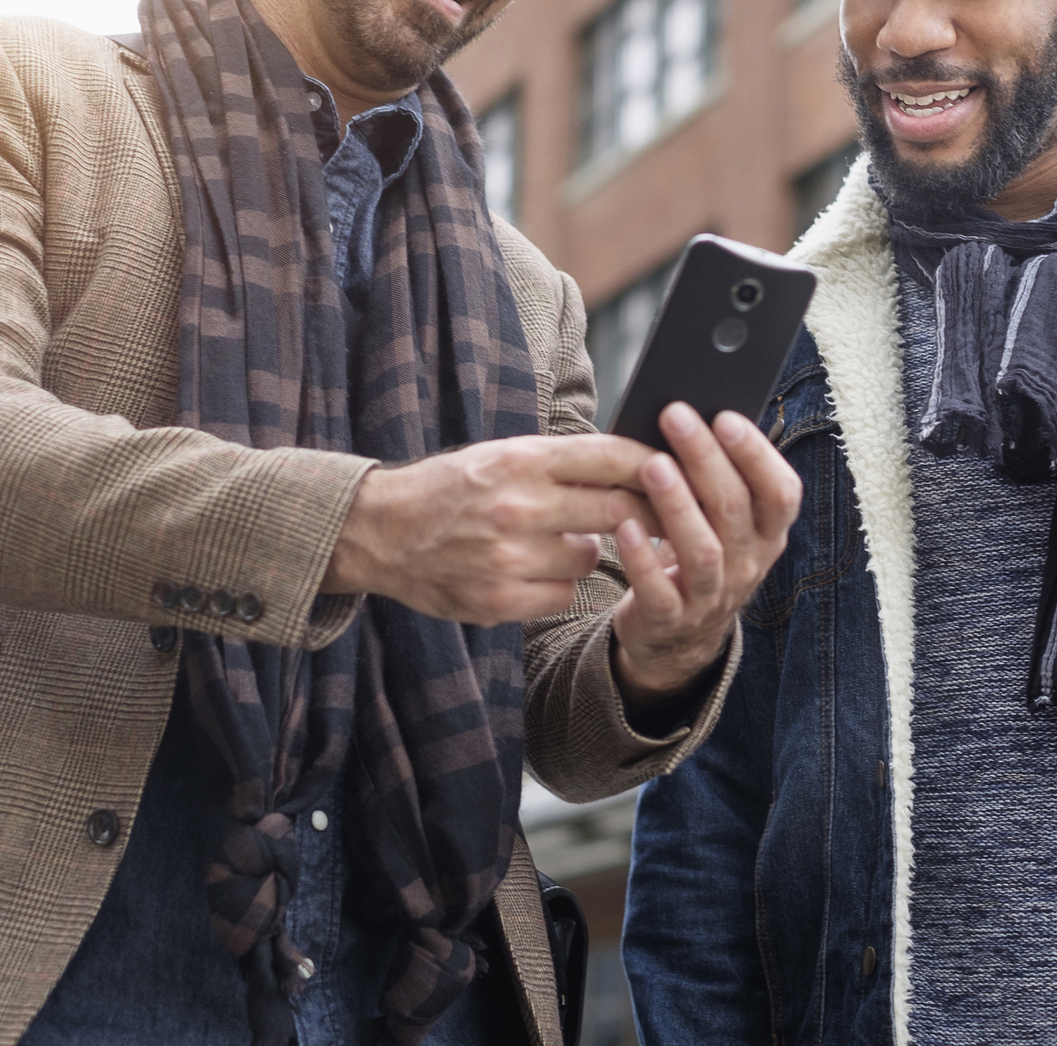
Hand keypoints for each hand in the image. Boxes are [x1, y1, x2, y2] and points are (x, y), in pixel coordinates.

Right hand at [325, 434, 659, 624]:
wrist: (379, 532)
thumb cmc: (451, 488)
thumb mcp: (503, 456)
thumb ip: (564, 462)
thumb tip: (639, 464)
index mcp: (521, 459)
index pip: (612, 457)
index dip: (654, 465)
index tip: (677, 471)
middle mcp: (517, 506)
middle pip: (618, 511)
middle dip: (644, 514)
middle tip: (658, 517)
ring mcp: (507, 557)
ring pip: (592, 558)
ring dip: (585, 550)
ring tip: (551, 540)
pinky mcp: (497, 600)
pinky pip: (563, 595)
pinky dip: (557, 585)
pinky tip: (530, 570)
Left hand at [611, 403, 802, 710]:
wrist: (675, 633)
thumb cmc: (696, 551)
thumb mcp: (719, 522)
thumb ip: (714, 480)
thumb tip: (688, 417)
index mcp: (768, 534)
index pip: (780, 493)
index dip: (757, 454)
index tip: (725, 415)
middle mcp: (748, 565)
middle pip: (735, 508)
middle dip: (705, 458)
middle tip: (673, 415)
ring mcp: (712, 596)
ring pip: (703, 550)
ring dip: (678, 504)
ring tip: (651, 465)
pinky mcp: (671, 619)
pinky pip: (659, 591)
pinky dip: (642, 558)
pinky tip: (623, 526)